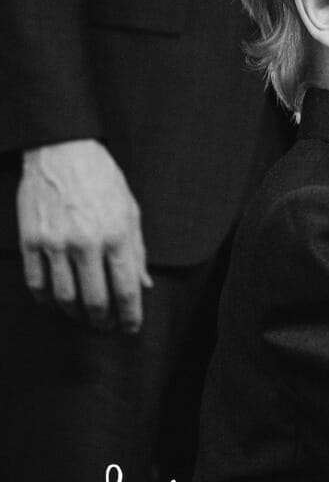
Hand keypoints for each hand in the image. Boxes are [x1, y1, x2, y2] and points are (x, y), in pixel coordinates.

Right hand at [17, 139, 149, 332]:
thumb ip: (138, 251)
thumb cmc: (104, 181)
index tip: (131, 328)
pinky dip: (46, 299)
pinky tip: (55, 302)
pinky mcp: (31, 240)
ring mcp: (55, 243)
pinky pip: (37, 283)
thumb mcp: (131, 211)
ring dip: (75, 315)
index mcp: (118, 236)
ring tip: (83, 318)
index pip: (126, 290)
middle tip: (106, 328)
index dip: (130, 316)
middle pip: (95, 301)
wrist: (64, 153)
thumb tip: (144, 285)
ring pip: (64, 298)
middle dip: (102, 321)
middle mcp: (87, 243)